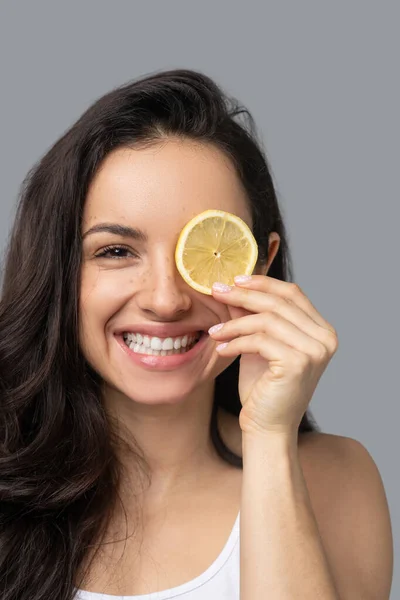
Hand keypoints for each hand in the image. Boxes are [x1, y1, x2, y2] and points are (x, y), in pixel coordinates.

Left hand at [209, 275, 338, 437]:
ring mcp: (315, 351)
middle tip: (216, 292)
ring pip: (266, 320)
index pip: (293, 293)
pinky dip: (235, 342)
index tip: (235, 280)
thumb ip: (251, 316)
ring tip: (214, 332)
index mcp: (322, 331)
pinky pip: (259, 340)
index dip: (263, 283)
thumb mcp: (257, 345)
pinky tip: (220, 349)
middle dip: (243, 295)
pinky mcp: (298, 363)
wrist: (267, 428)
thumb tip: (232, 286)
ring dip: (234, 323)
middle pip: (279, 302)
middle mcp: (325, 338)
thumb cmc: (263, 388)